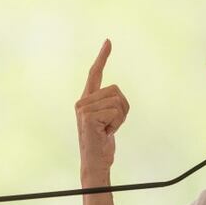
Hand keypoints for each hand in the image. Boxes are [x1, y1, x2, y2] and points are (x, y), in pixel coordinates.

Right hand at [76, 39, 129, 180]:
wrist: (95, 162)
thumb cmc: (102, 143)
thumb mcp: (108, 121)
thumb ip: (109, 106)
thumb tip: (117, 98)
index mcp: (87, 100)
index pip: (94, 74)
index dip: (102, 57)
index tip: (108, 42)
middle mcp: (82, 101)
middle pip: (116, 91)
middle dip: (123, 110)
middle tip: (111, 126)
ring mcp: (83, 108)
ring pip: (117, 102)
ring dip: (120, 119)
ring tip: (108, 130)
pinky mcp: (87, 117)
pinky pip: (115, 112)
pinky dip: (117, 124)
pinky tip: (106, 133)